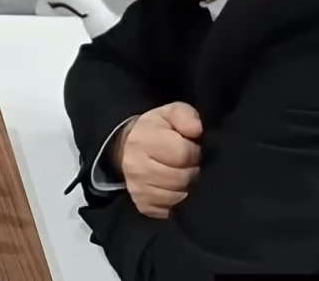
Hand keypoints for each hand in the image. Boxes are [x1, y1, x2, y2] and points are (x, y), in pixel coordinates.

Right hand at [114, 102, 201, 217]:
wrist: (128, 148)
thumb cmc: (157, 130)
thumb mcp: (170, 114)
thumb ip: (185, 116)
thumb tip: (196, 130)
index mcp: (143, 140)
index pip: (182, 154)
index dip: (193, 151)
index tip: (192, 148)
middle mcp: (135, 167)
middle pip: (181, 178)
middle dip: (192, 171)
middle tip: (190, 164)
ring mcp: (137, 188)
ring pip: (178, 197)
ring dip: (187, 188)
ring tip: (184, 175)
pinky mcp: (142, 205)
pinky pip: (170, 210)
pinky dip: (178, 202)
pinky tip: (176, 189)